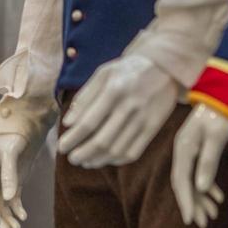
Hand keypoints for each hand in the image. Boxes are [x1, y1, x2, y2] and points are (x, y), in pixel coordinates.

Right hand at [0, 133, 37, 227]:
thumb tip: (9, 198)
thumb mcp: (11, 153)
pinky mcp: (15, 182)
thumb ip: (9, 175)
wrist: (25, 127)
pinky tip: (23, 217)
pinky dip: (18, 209)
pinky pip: (14, 200)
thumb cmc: (15, 137)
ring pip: (3, 204)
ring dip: (9, 217)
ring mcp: (5, 181)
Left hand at [57, 54, 178, 168]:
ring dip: (97, 160)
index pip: (88, 123)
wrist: (165, 66)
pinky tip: (105, 159)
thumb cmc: (127, 70)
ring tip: (85, 161)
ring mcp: (143, 119)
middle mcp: (129, 106)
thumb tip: (68, 123)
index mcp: (114, 90)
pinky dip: (116, 160)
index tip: (62, 147)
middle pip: (102, 141)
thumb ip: (85, 97)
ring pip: (117, 150)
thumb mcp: (103, 74)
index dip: (72, 139)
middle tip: (71, 158)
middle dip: (82, 154)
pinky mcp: (153, 128)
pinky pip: (133, 152)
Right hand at [171, 104, 227, 227]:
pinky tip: (218, 197)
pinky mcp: (198, 149)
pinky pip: (199, 173)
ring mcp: (189, 151)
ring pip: (192, 180)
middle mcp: (183, 151)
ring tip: (212, 215)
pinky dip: (208, 187)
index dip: (185, 201)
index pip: (181, 180)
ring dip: (201, 198)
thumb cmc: (221, 114)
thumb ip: (208, 162)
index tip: (189, 220)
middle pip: (184, 183)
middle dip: (193, 204)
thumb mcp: (216, 137)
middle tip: (204, 224)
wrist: (224, 94)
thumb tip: (201, 188)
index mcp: (183, 148)